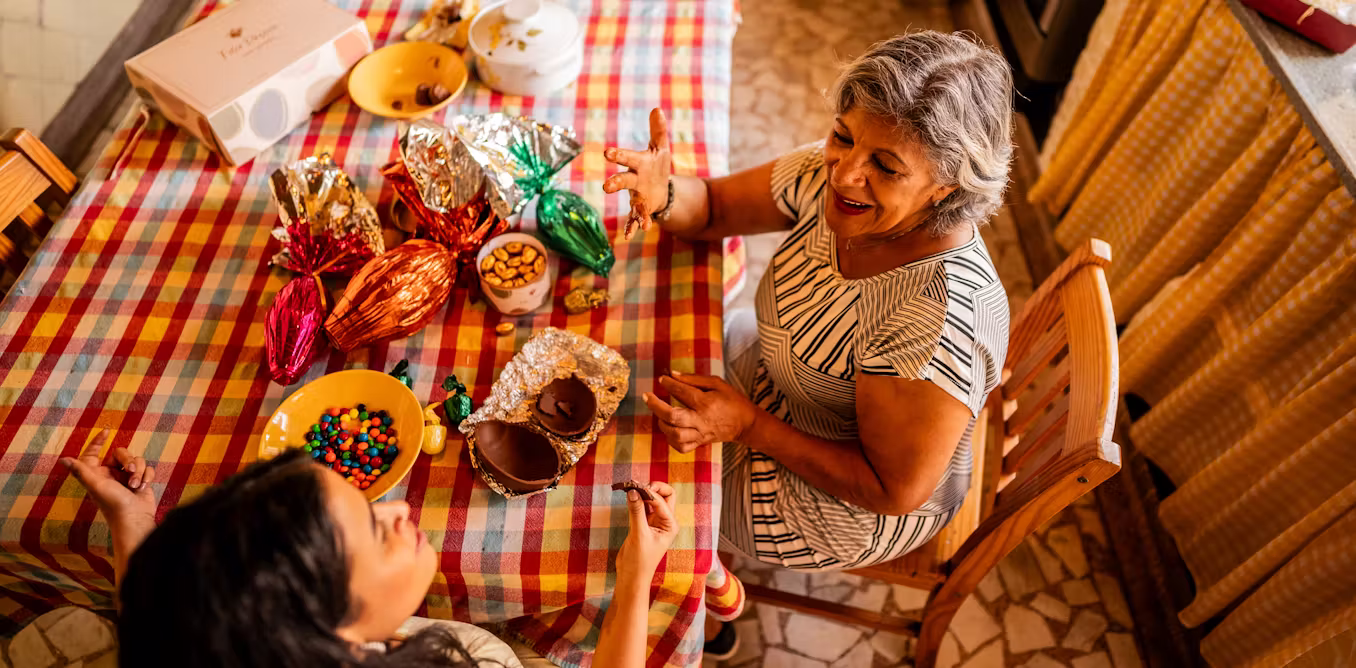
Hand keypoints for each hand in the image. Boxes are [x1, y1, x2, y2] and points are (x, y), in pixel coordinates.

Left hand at [60, 429, 157, 528]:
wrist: (135, 519)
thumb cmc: (113, 504)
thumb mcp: (96, 485)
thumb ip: (81, 471)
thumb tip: (62, 460)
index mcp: (97, 474)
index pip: (94, 453)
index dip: (97, 441)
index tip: (106, 432)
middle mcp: (111, 474)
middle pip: (121, 453)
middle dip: (128, 460)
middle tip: (130, 471)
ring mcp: (126, 477)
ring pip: (137, 460)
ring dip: (139, 471)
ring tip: (136, 485)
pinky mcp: (141, 481)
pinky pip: (147, 468)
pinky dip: (147, 477)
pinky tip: (143, 487)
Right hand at [603, 108, 671, 239]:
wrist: (659, 188)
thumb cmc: (656, 164)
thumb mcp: (660, 148)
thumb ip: (658, 131)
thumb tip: (657, 109)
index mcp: (638, 163)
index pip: (628, 158)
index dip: (618, 155)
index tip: (607, 153)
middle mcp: (633, 180)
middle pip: (623, 180)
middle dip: (616, 183)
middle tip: (607, 187)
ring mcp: (636, 196)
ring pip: (631, 203)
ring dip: (634, 211)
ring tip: (638, 221)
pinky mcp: (641, 210)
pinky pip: (635, 219)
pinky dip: (634, 226)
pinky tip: (630, 235)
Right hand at [616, 481, 678, 581]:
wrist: (631, 577)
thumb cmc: (639, 561)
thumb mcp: (639, 535)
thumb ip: (636, 512)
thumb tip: (633, 491)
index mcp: (670, 525)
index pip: (662, 501)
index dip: (649, 493)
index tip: (634, 488)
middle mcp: (665, 521)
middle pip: (665, 495)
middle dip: (652, 488)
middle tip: (636, 487)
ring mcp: (654, 522)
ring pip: (653, 500)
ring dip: (643, 492)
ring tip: (629, 487)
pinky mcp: (643, 524)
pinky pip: (642, 506)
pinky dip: (636, 500)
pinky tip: (628, 496)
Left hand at [642, 371, 757, 453]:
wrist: (746, 424)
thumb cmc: (732, 400)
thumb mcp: (717, 383)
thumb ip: (693, 378)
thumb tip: (671, 374)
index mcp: (706, 403)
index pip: (682, 392)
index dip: (668, 384)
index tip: (662, 379)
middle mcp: (701, 420)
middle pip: (673, 416)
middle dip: (656, 406)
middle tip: (647, 396)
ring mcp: (700, 434)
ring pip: (675, 434)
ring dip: (662, 423)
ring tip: (660, 414)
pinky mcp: (700, 443)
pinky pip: (681, 447)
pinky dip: (670, 439)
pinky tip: (669, 428)